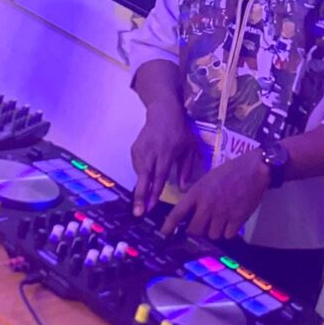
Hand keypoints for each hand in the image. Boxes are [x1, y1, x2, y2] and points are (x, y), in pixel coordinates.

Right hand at [131, 100, 202, 215]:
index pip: (159, 175)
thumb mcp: (189, 148)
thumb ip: (186, 169)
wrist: (163, 112)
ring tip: (142, 202)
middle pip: (144, 177)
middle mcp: (151, 152)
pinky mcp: (134, 148)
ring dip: (140, 188)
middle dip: (140, 196)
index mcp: (166, 152)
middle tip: (137, 213)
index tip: (150, 207)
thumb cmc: (180, 131)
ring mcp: (141, 149)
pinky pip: (137, 167)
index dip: (154, 192)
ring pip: (139, 174)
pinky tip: (145, 179)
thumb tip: (184, 189)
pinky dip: (141, 176)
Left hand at [161, 149, 269, 239]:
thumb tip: (190, 211)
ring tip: (219, 221)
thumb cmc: (230, 171)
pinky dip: (228, 231)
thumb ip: (198, 195)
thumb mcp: (207, 179)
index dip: (168, 226)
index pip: (177, 213)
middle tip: (200, 227)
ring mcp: (222, 214)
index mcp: (197, 193)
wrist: (254, 170)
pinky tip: (230, 222)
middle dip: (195, 232)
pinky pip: (227, 235)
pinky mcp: (237, 220)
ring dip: (213, 231)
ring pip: (212, 235)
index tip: (163, 235)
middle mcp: (207, 206)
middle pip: (194, 230)